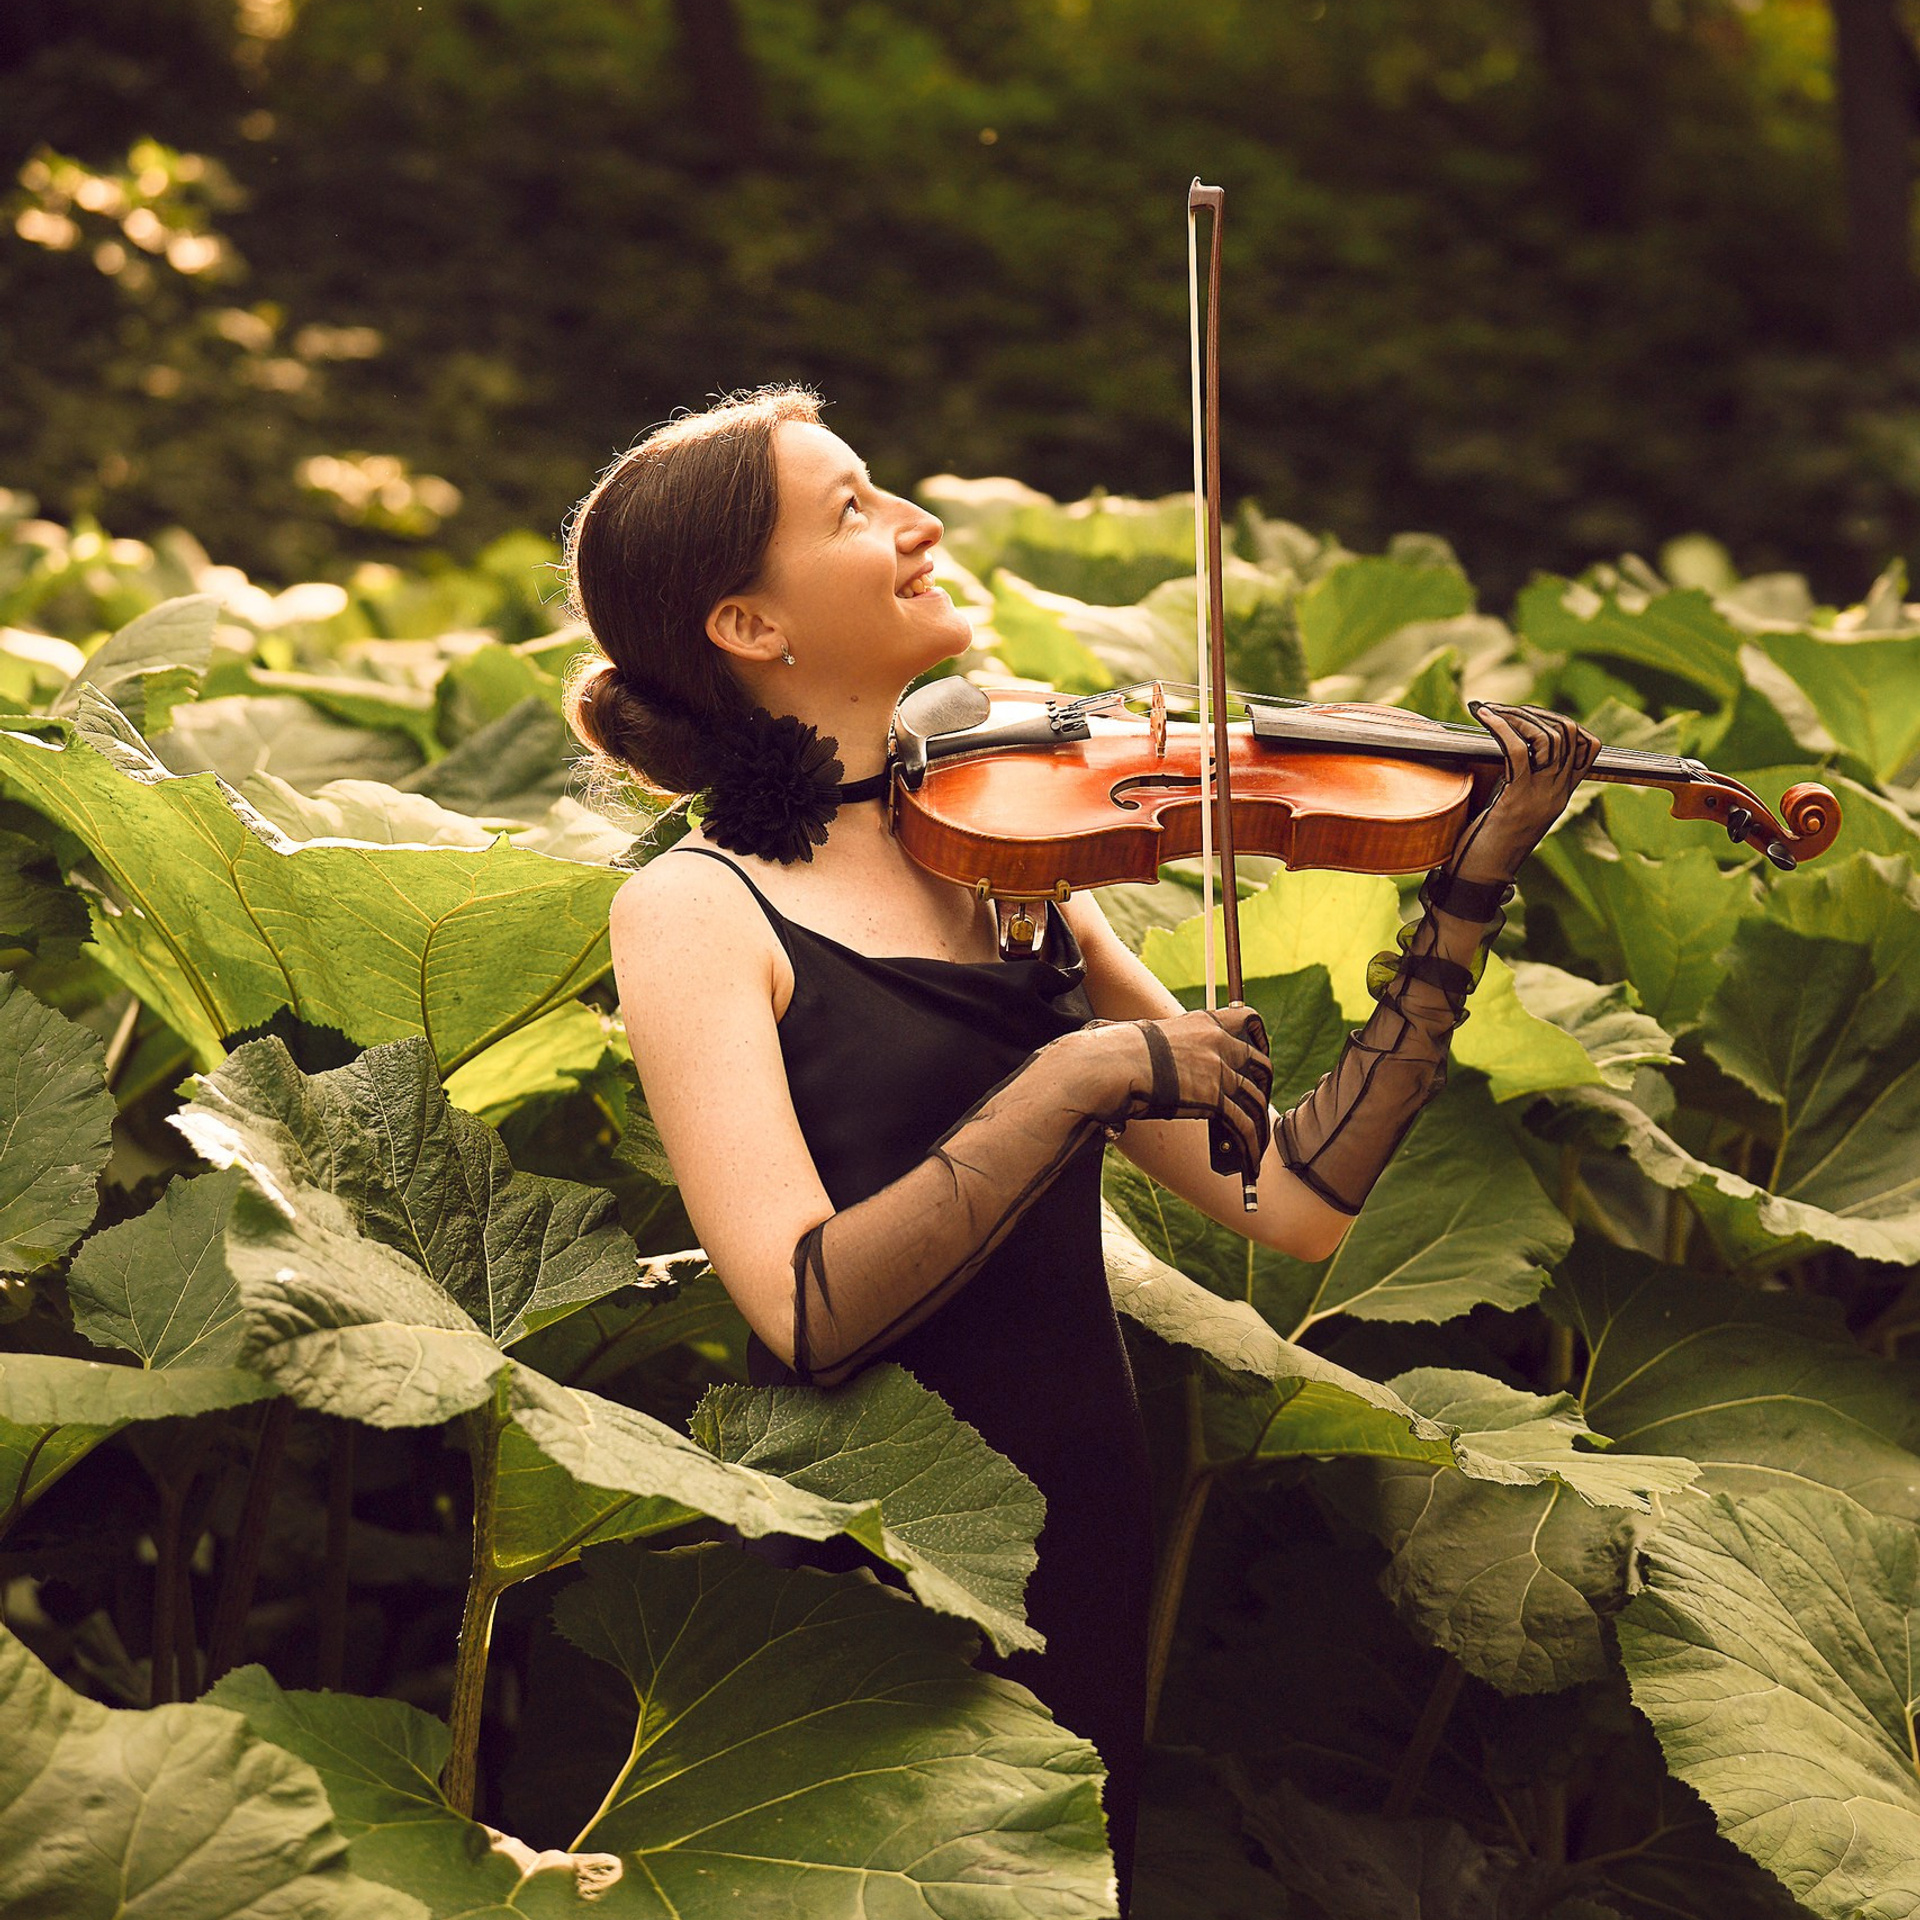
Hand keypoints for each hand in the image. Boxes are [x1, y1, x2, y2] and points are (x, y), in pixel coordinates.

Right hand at [1080, 1007, 1272, 1167]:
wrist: (1113, 1066)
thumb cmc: (1118, 1052)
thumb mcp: (1151, 1037)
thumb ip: (1167, 1045)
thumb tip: (1150, 1055)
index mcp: (1202, 1023)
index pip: (1247, 1018)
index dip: (1259, 1037)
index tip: (1258, 1051)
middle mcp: (1218, 1044)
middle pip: (1261, 1064)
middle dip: (1264, 1087)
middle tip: (1257, 1103)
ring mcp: (1219, 1071)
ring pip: (1256, 1101)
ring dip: (1260, 1125)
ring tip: (1257, 1144)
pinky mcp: (1215, 1099)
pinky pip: (1244, 1125)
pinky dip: (1250, 1145)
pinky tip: (1249, 1160)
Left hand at [1447, 700, 1600, 885]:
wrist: (1480, 878)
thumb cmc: (1486, 843)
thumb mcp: (1513, 807)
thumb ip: (1520, 782)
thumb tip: (1510, 749)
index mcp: (1560, 794)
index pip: (1588, 745)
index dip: (1563, 722)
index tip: (1529, 716)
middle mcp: (1557, 792)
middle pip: (1568, 733)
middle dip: (1536, 712)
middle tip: (1503, 709)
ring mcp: (1541, 795)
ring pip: (1548, 737)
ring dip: (1516, 715)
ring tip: (1490, 711)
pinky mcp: (1518, 798)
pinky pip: (1520, 750)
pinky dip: (1501, 726)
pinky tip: (1484, 716)